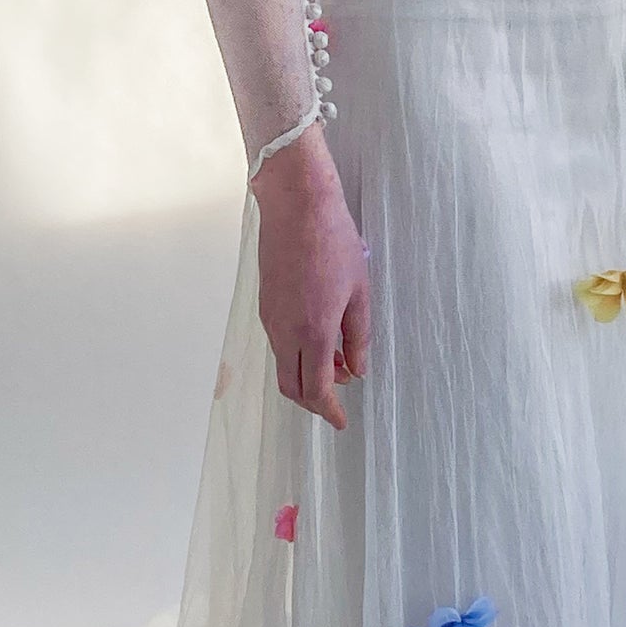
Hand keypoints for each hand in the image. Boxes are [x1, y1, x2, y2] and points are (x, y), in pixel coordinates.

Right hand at [250, 123, 369, 430]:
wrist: (296, 204)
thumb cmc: (333, 241)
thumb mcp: (359, 291)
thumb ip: (358, 335)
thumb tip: (357, 369)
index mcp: (314, 331)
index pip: (316, 390)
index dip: (330, 411)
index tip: (342, 421)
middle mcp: (285, 331)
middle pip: (292, 387)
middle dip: (314, 401)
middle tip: (338, 398)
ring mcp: (271, 318)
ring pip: (284, 365)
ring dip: (307, 375)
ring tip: (338, 362)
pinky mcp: (265, 303)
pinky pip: (279, 343)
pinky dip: (297, 354)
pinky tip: (320, 339)